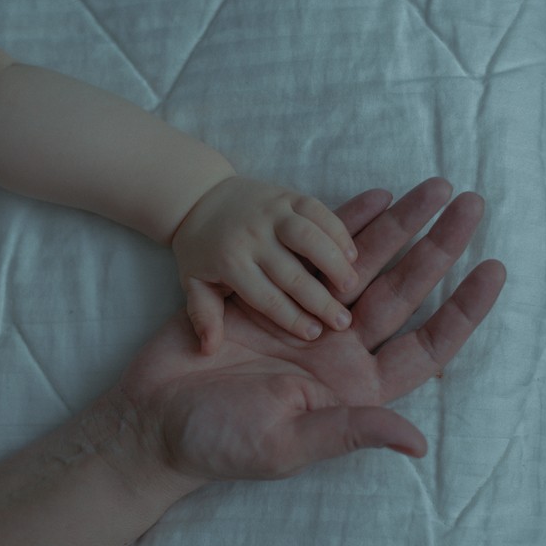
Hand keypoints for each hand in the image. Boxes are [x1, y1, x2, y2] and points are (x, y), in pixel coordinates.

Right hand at [123, 178, 505, 482]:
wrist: (153, 417)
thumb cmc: (218, 442)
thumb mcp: (286, 443)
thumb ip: (350, 431)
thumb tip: (418, 444)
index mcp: (353, 388)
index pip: (425, 348)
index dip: (462, 311)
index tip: (492, 270)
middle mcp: (339, 349)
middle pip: (403, 293)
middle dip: (438, 249)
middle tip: (470, 206)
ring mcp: (307, 317)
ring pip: (363, 265)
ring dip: (398, 227)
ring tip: (433, 187)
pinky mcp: (272, 293)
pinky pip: (314, 252)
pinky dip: (343, 225)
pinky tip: (372, 197)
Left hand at [171, 176, 359, 354]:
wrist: (200, 197)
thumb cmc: (202, 250)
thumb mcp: (194, 284)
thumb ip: (203, 316)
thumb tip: (208, 350)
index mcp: (229, 263)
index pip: (266, 298)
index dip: (292, 318)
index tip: (314, 334)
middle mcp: (251, 236)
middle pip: (292, 274)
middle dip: (320, 301)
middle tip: (342, 323)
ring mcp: (270, 212)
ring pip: (309, 238)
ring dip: (334, 262)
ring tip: (351, 286)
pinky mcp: (286, 195)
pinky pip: (318, 211)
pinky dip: (337, 231)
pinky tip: (350, 254)